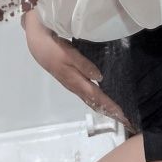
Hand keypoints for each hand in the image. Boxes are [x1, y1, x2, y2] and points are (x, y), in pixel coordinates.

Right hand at [22, 9, 134, 132]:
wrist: (35, 42)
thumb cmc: (52, 46)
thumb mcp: (67, 53)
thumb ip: (83, 64)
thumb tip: (99, 78)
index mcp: (75, 80)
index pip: (97, 97)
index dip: (110, 107)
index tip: (123, 117)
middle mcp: (75, 85)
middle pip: (95, 102)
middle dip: (109, 111)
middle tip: (126, 120)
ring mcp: (72, 82)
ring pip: (91, 98)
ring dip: (104, 106)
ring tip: (117, 111)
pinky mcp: (70, 77)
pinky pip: (87, 92)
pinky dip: (96, 98)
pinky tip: (102, 94)